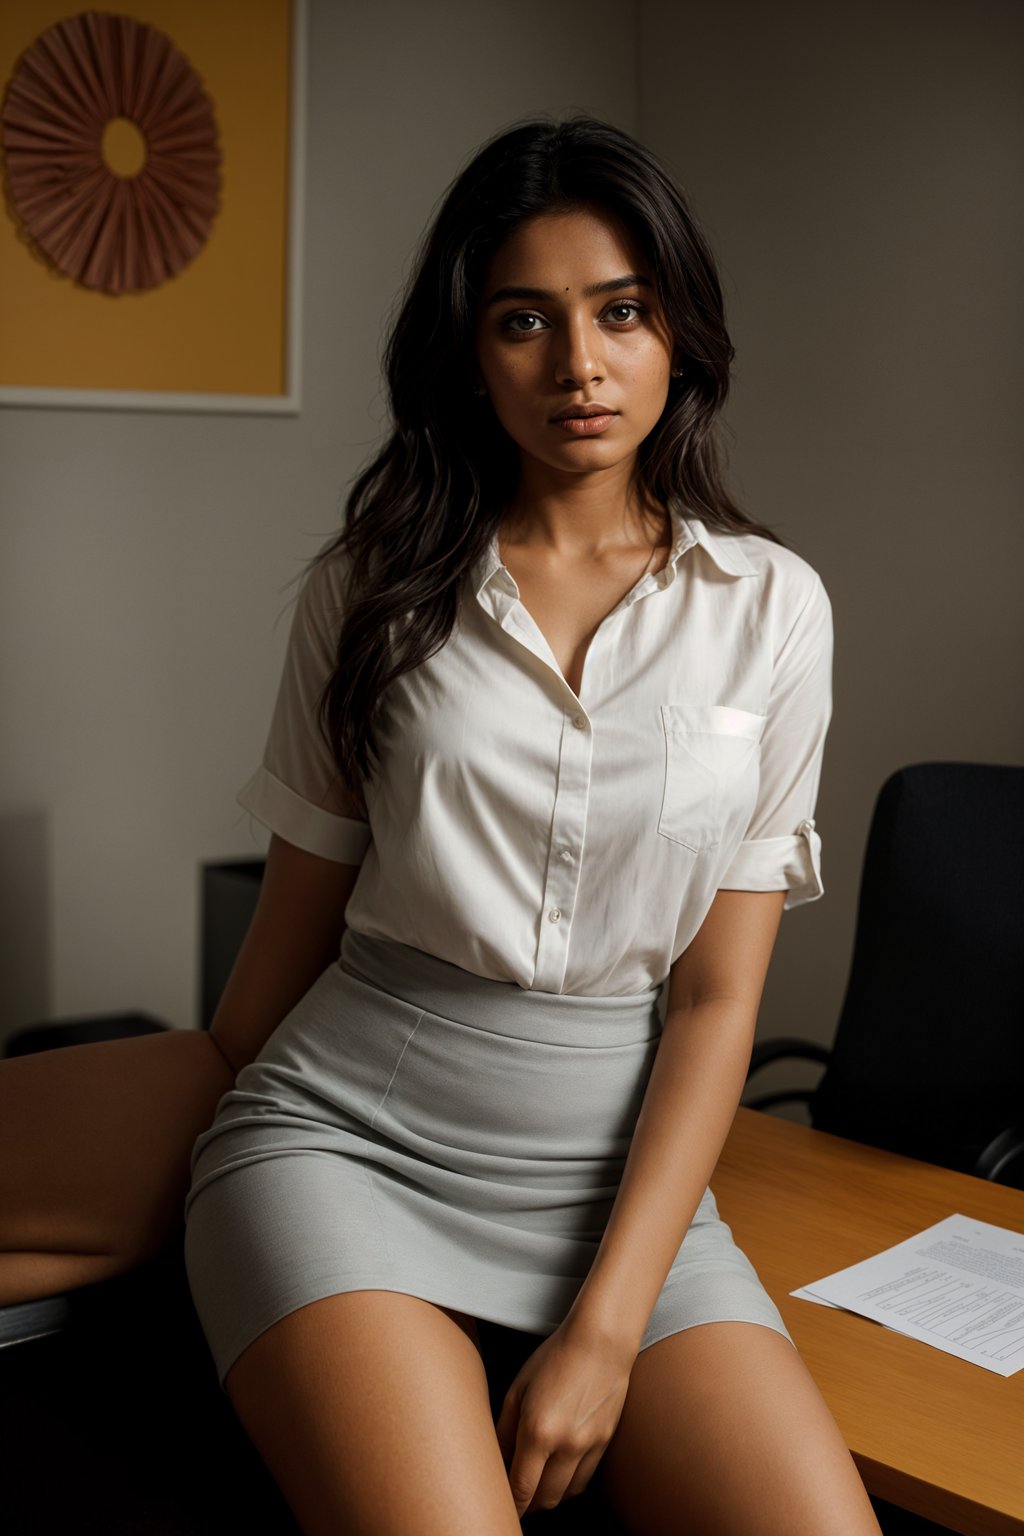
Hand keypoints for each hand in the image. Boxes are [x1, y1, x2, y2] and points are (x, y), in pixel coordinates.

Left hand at [494, 1321, 634, 1518]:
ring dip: (549, 1495)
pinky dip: (568, 1483)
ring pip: (566, 1494)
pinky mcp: (605, 1442)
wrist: (600, 1342)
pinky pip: (584, 1479)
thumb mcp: (518, 1389)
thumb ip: (504, 1430)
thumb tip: (497, 1461)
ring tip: (537, 1482)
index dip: (511, 1504)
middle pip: (545, 1499)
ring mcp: (589, 1446)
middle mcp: (566, 1444)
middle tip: (517, 1492)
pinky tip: (558, 1470)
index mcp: (538, 1431)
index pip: (521, 1488)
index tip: (502, 1503)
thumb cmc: (555, 1358)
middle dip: (528, 1502)